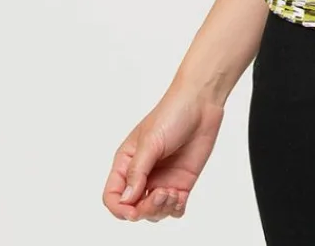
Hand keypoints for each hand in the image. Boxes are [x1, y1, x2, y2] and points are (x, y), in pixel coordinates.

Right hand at [102, 86, 224, 222]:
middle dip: (145, 209)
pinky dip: (175, 210)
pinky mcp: (181, 182)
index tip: (133, 212)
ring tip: (172, 192)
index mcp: (126, 162)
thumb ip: (137, 171)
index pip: (113, 195)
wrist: (201, 103)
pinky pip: (174, 209)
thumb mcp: (150, 141)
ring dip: (161, 210)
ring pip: (154, 212)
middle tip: (161, 194)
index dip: (119, 209)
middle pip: (134, 208)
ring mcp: (162, 179)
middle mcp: (142, 174)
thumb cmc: (172, 114)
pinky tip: (180, 196)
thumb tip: (127, 200)